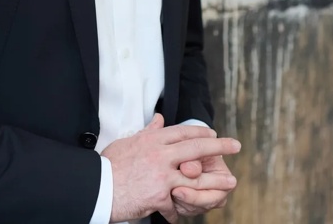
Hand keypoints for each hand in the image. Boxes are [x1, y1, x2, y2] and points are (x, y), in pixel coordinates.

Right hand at [102, 114, 239, 222]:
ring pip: (195, 177)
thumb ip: (147, 132)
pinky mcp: (160, 195)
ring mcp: (162, 175)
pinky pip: (175, 204)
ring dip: (215, 180)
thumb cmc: (109, 165)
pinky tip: (180, 215)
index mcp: (153, 140)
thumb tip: (159, 119)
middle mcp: (160, 154)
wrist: (97, 187)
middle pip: (196, 148)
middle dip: (219, 147)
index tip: (214, 135)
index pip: (184, 132)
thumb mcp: (128, 142)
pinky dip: (177, 211)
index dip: (201, 133)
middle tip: (235, 146)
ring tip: (231, 182)